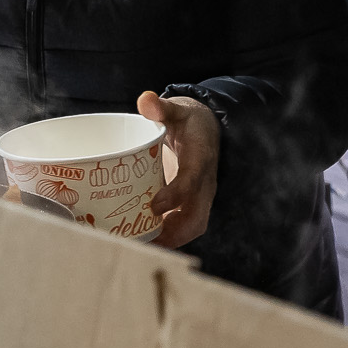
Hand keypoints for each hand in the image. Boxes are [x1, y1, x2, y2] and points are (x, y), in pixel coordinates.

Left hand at [139, 91, 220, 247]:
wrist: (208, 128)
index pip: (191, 181)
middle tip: (145, 241)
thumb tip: (145, 100)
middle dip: (174, 234)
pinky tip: (142, 240)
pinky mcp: (192, 202)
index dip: (175, 196)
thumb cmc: (188, 120)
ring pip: (192, 226)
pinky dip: (167, 236)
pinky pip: (184, 225)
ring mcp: (200, 196)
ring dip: (170, 240)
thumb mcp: (177, 108)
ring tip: (139, 246)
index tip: (153, 206)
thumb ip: (161, 107)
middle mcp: (204, 182)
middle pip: (197, 217)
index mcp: (200, 158)